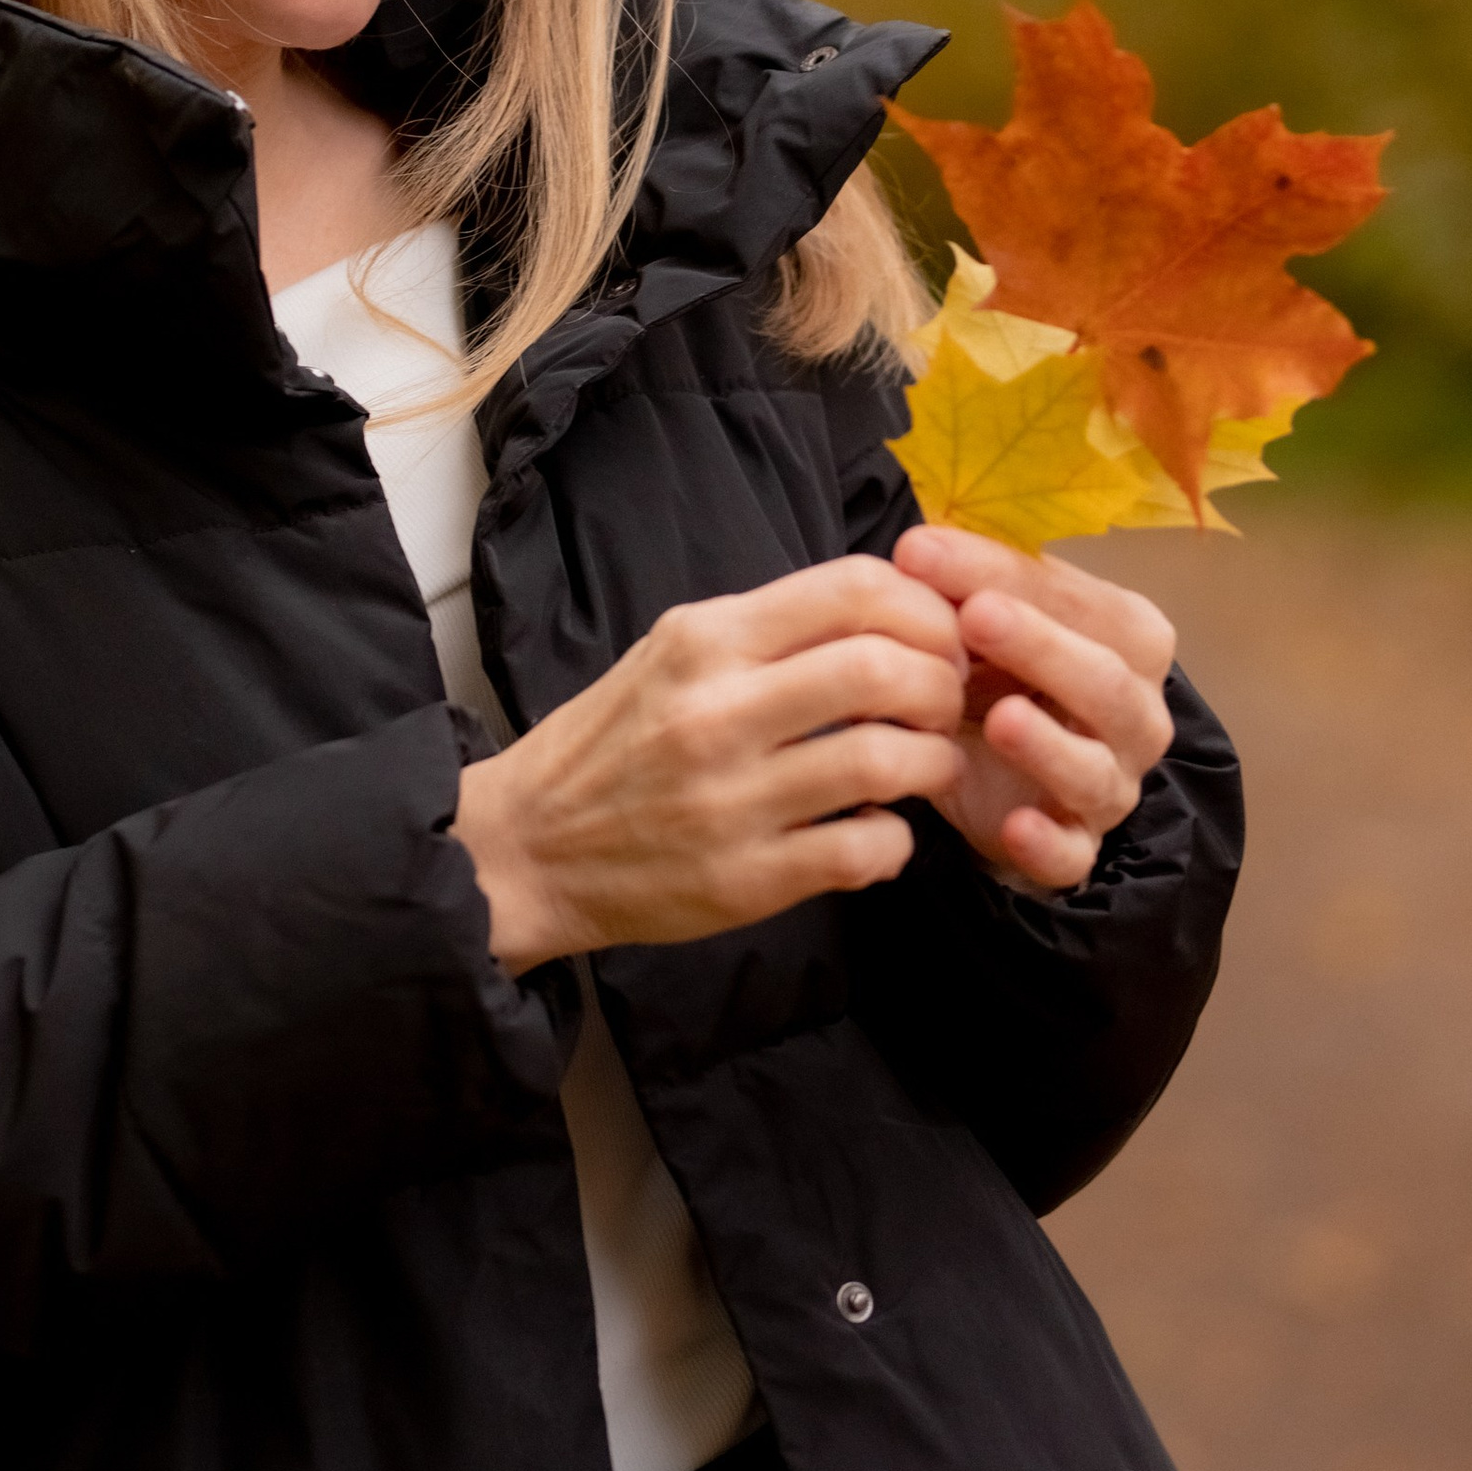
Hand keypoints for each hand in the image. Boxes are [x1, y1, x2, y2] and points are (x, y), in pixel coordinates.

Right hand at [453, 557, 969, 973]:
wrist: (528, 847)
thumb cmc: (615, 743)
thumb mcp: (675, 652)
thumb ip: (771, 631)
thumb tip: (890, 614)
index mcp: (707, 639)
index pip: (854, 589)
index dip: (925, 609)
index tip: (938, 635)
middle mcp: (717, 712)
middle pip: (883, 669)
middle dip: (941, 683)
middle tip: (943, 703)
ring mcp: (731, 801)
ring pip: (887, 761)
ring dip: (931, 762)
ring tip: (925, 766)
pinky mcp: (744, 881)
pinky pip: (864, 852)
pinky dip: (895, 842)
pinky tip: (879, 834)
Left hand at [892, 525, 1175, 895]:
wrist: (991, 771)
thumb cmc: (998, 674)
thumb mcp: (984, 621)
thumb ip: (966, 583)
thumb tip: (915, 548)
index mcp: (1129, 638)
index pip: (1077, 599)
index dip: (1002, 572)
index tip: (920, 551)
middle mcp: (1137, 714)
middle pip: (1104, 680)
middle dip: (1040, 646)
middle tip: (974, 615)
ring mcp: (1112, 786)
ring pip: (1095, 770)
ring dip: (1049, 746)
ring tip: (1000, 718)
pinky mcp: (1077, 846)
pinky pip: (1072, 853)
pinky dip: (1047, 844)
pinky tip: (1014, 827)